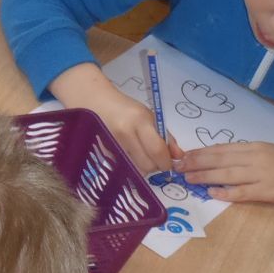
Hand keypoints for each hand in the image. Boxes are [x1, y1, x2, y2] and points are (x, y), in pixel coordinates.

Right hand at [50, 64, 180, 175]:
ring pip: (135, 170)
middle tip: (155, 158)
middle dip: (155, 166)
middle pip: (147, 165)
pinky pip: (124, 168)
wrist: (94, 102)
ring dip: (143, 167)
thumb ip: (165, 137)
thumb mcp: (149, 117)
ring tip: (141, 155)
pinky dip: (130, 166)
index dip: (166, 162)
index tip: (169, 163)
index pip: (157, 150)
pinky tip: (128, 154)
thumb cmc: (125, 109)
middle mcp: (124, 134)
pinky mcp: (103, 154)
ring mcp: (112, 145)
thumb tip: (179, 157)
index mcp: (139, 121)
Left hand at [178, 142, 273, 203]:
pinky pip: (242, 193)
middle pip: (220, 159)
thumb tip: (220, 160)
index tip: (184, 154)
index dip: (201, 152)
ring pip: (227, 175)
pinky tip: (211, 193)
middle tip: (178, 165)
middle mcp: (256, 158)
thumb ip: (247, 155)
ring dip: (205, 177)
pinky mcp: (267, 192)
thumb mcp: (269, 152)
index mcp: (256, 146)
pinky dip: (226, 193)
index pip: (222, 148)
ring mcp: (262, 175)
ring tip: (188, 178)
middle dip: (197, 162)